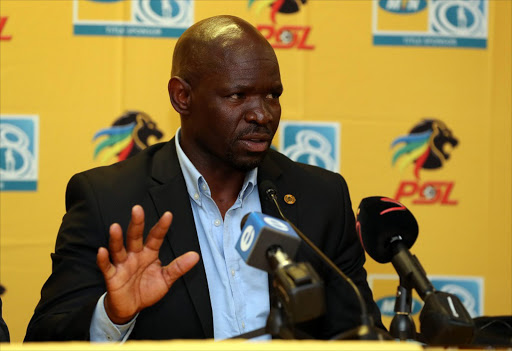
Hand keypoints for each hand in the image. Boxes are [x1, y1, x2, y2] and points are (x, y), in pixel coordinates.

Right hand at [96, 205, 198, 324]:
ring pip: (118, 249)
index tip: (168, 215)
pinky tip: (102, 251)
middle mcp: (134, 255)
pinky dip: (102, 259)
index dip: (161, 227)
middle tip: (137, 209)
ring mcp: (122, 264)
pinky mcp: (111, 276)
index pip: (156, 237)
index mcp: (149, 253)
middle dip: (136, 224)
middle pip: (134, 237)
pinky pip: (106, 266)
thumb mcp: (166, 279)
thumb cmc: (147, 289)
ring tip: (115, 227)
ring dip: (116, 239)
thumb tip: (195, 255)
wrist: (130, 308)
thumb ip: (179, 267)